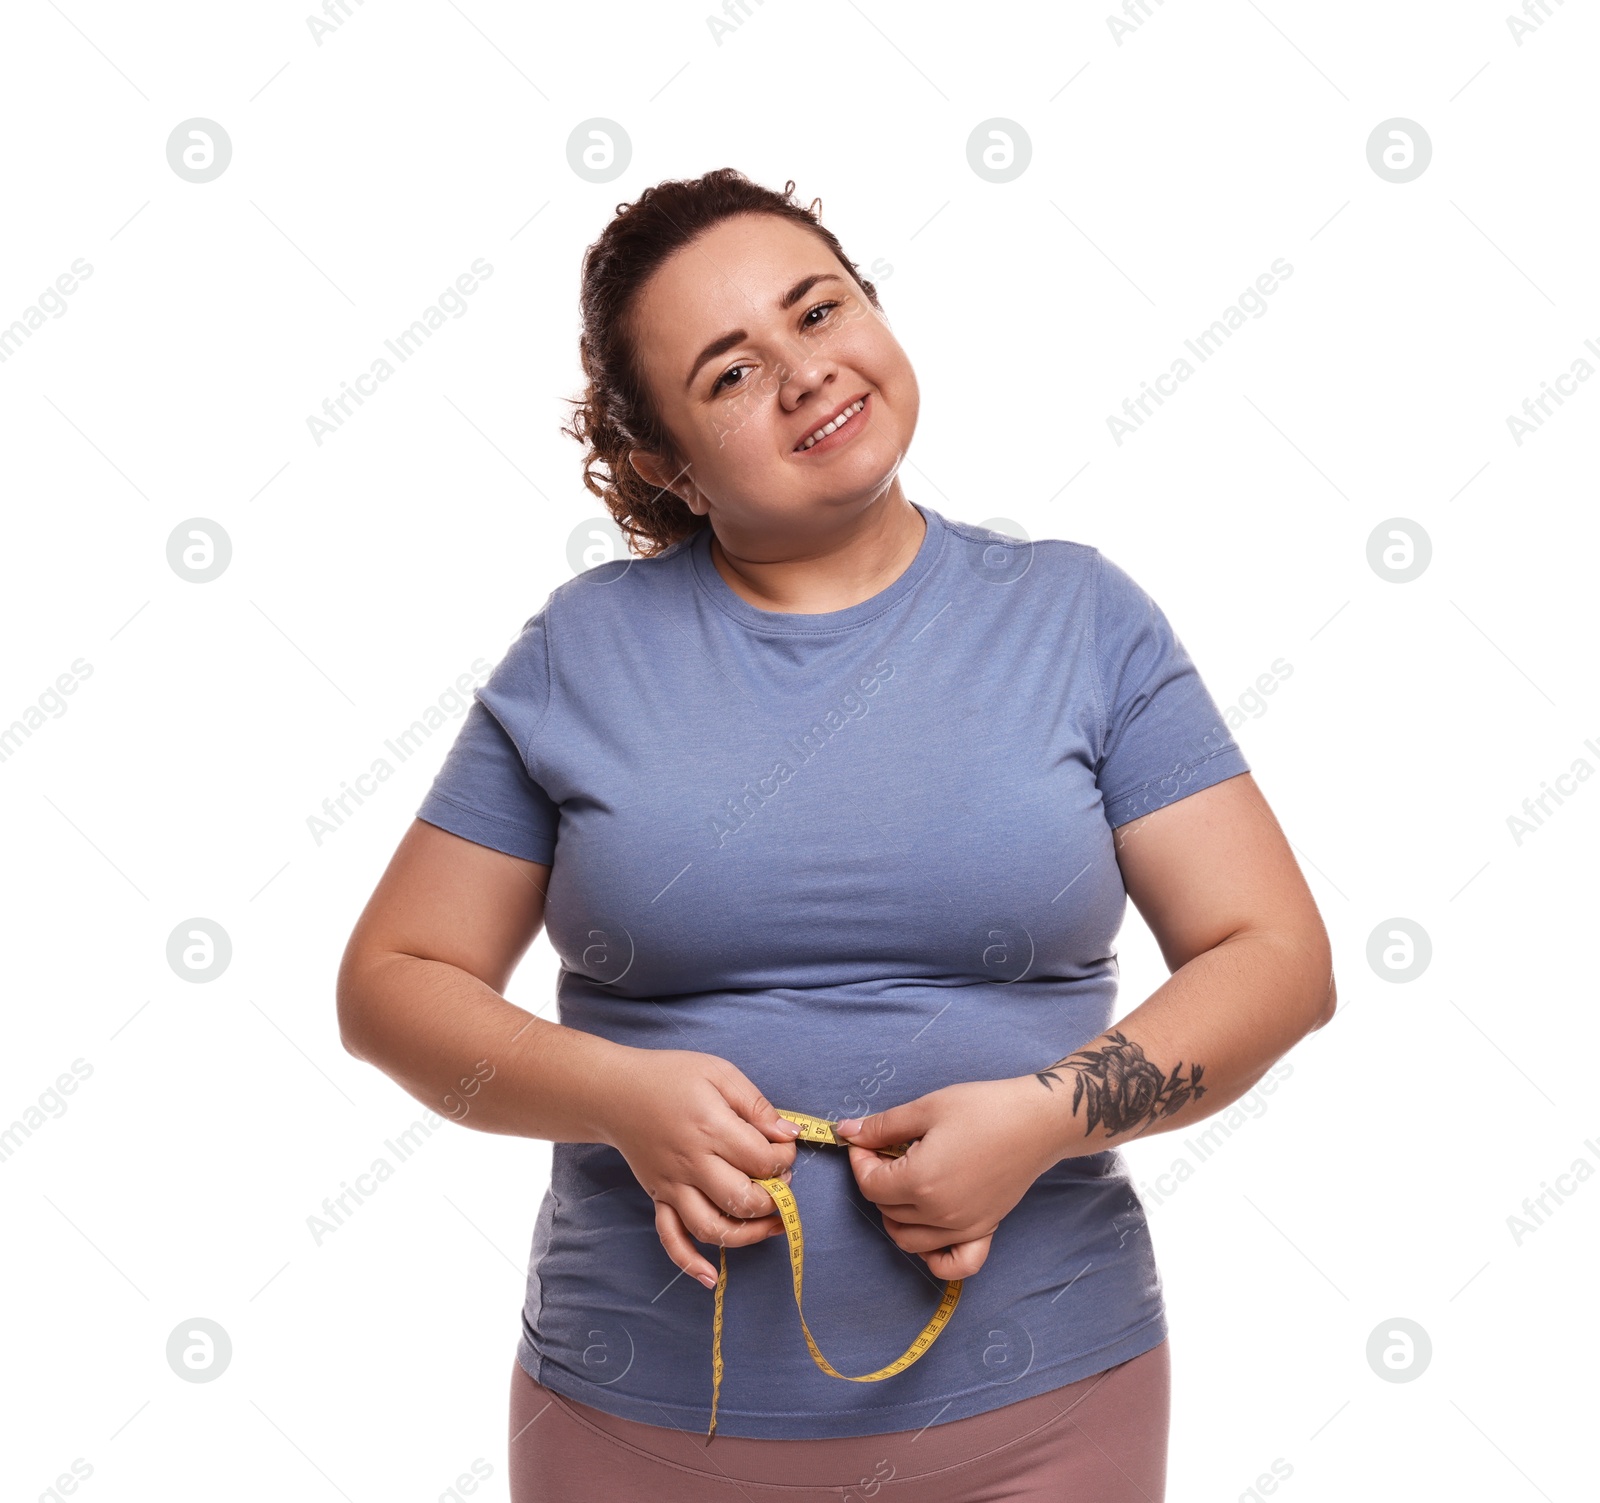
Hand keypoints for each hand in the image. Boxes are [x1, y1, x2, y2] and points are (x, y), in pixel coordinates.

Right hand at [599, 1048, 801, 1288]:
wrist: (615, 1091)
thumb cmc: (670, 1076)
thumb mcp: (719, 1073)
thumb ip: (756, 1105)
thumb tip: (789, 1134)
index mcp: (711, 1128)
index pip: (761, 1160)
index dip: (784, 1158)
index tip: (785, 1147)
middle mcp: (692, 1164)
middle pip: (742, 1200)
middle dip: (774, 1199)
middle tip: (781, 1184)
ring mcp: (673, 1185)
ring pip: (712, 1228)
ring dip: (748, 1236)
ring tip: (771, 1226)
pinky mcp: (658, 1197)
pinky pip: (671, 1238)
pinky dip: (690, 1263)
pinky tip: (711, 1277)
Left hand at [836, 1076, 1058, 1280]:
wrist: (1037, 1121)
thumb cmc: (983, 1108)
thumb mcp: (927, 1107)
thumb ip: (883, 1126)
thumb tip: (848, 1131)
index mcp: (920, 1182)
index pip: (870, 1185)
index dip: (860, 1161)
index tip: (865, 1140)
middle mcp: (939, 1214)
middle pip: (887, 1210)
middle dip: (877, 1180)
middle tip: (887, 1150)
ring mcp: (963, 1228)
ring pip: (909, 1240)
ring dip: (895, 1215)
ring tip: (905, 1181)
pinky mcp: (984, 1231)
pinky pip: (954, 1264)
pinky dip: (936, 1258)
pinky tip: (930, 1231)